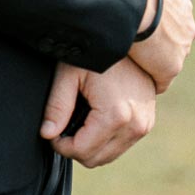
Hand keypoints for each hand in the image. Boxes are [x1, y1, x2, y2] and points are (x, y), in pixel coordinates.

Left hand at [39, 57, 155, 167]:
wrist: (131, 36)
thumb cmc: (97, 51)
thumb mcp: (69, 74)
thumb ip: (57, 106)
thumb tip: (46, 134)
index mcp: (117, 115)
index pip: (82, 151)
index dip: (61, 145)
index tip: (51, 131)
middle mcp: (136, 125)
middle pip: (96, 159)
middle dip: (75, 148)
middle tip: (62, 126)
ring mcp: (145, 125)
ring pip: (109, 155)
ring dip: (91, 145)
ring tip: (78, 119)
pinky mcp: (148, 122)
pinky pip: (121, 144)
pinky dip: (104, 138)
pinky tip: (94, 117)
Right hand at [128, 0, 194, 93]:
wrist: (137, 1)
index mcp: (181, 5)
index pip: (171, 20)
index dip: (156, 24)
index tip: (140, 26)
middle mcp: (187, 28)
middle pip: (174, 41)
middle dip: (158, 43)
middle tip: (135, 44)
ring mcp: (181, 49)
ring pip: (168, 60)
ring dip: (153, 62)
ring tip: (132, 63)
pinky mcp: (171, 67)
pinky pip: (161, 80)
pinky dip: (149, 79)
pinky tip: (135, 78)